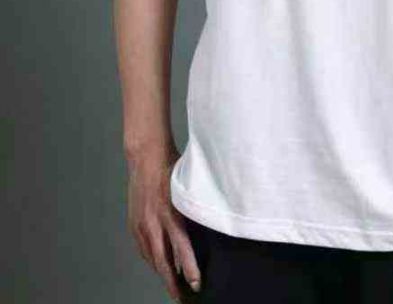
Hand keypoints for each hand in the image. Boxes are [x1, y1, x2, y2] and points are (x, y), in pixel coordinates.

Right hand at [126, 145, 200, 301]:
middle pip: (162, 261)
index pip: (181, 249)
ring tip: (172, 284)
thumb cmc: (172, 168)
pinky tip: (158, 263)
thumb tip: (203, 229)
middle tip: (182, 296)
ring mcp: (141, 224)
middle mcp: (153, 223)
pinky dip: (151, 258)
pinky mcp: (134, 223)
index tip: (196, 283)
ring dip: (162, 272)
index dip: (189, 269)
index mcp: (170, 214)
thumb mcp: (187, 189)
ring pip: (151, 257)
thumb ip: (193, 210)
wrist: (146, 157)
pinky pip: (143, 248)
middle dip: (172, 281)